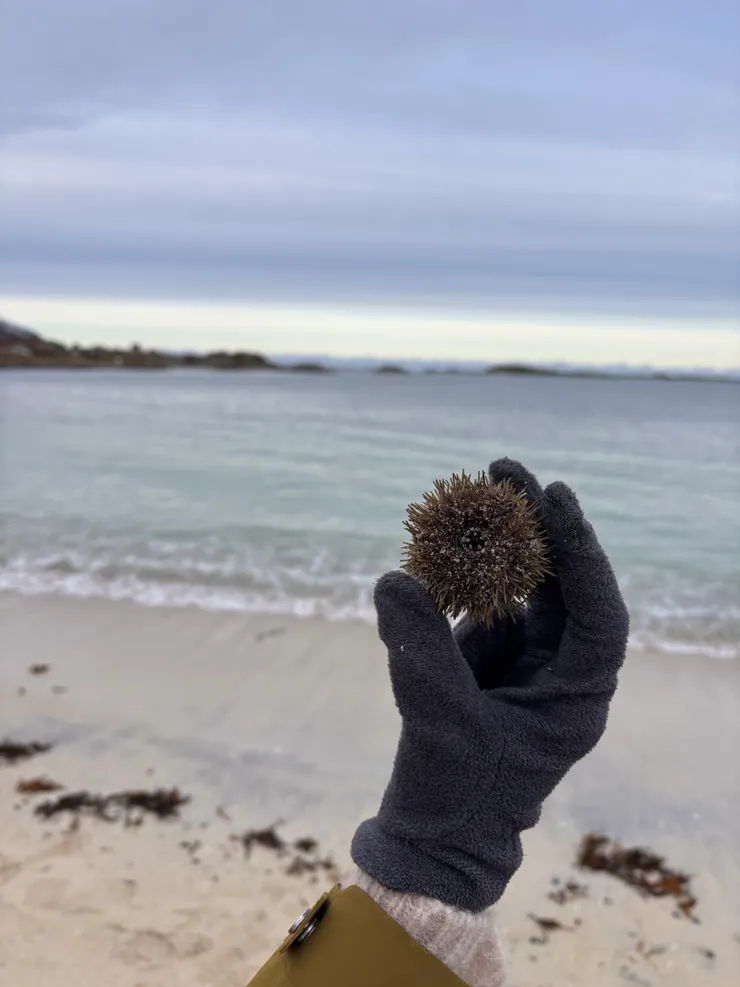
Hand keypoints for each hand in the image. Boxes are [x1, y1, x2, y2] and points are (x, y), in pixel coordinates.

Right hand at [351, 459, 628, 911]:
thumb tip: (393, 580)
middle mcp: (559, 669)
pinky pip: (479, 601)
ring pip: (521, 586)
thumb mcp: (440, 720)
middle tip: (505, 469)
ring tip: (470, 491)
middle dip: (536, 526)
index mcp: (578, 694)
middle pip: (563, 584)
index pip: (598, 612)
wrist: (433, 834)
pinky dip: (460, 572)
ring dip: (496, 541)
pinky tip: (439, 543)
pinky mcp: (486, 656)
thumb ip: (420, 650)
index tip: (554, 496)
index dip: (581, 551)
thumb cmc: (455, 793)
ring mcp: (523, 659)